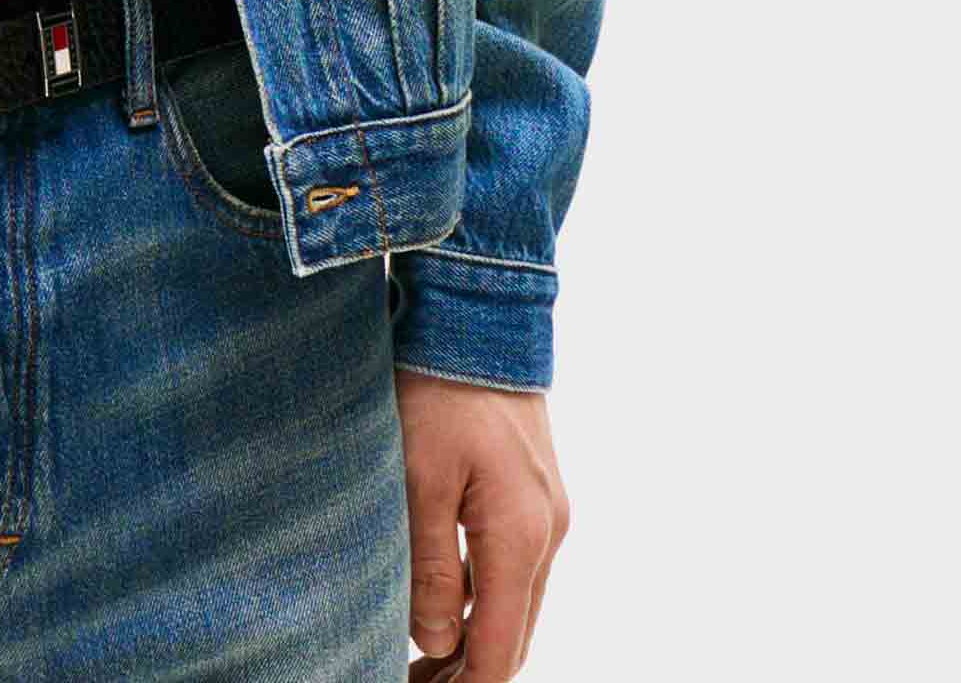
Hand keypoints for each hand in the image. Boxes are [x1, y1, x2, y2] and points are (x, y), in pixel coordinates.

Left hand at [395, 368, 570, 680]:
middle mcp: (548, 531)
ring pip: (516, 600)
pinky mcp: (535, 490)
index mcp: (522, 536)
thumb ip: (430, 566)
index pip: (501, 648)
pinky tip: (444, 598)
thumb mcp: (418, 478)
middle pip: (516, 633)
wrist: (480, 314)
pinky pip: (515, 564)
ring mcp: (548, 510)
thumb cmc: (439, 389)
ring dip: (476, 635)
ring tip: (420, 653)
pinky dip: (484, 595)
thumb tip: (436, 640)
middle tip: (413, 680)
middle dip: (470, 669)